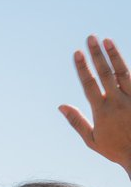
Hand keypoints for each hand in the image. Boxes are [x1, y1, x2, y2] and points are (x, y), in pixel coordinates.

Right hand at [59, 36, 130, 174]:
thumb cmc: (116, 149)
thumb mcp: (92, 140)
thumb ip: (77, 121)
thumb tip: (61, 106)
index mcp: (102, 112)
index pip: (90, 85)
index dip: (83, 68)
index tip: (77, 52)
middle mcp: (117, 102)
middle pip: (106, 74)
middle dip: (97, 55)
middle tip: (91, 37)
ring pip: (123, 72)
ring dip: (115, 55)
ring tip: (107, 41)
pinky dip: (129, 68)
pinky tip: (122, 58)